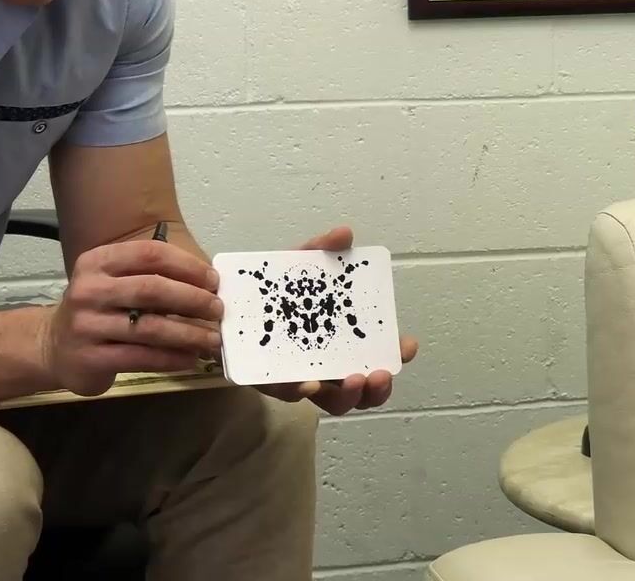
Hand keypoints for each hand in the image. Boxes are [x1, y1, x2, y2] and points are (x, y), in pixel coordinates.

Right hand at [41, 240, 223, 395]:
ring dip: (189, 334)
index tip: (213, 280)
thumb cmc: (99, 310)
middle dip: (193, 299)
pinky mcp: (90, 358)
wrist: (54, 347)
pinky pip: (142, 357)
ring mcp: (86, 325)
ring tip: (213, 339)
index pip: (150, 254)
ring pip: (150, 328)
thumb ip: (153, 278)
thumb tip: (209, 287)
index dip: (187, 265)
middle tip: (218, 309)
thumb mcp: (116, 283)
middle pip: (152, 289)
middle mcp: (89, 289)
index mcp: (98, 262)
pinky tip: (191, 358)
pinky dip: (172, 358)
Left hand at [257, 226, 419, 415]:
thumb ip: (320, 251)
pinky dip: (301, 389)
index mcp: (341, 342)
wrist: (226, 302)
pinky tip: (309, 383)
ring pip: (332, 401)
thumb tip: (344, 234)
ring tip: (353, 380)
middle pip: (361, 391)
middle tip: (380, 374)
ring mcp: (301, 377)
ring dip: (348, 395)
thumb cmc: (274, 291)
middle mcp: (326, 365)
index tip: (407, 345)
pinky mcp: (269, 381)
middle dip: (376, 388)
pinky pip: (287, 392)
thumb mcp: (299, 267)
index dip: (396, 355)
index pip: (376, 356)